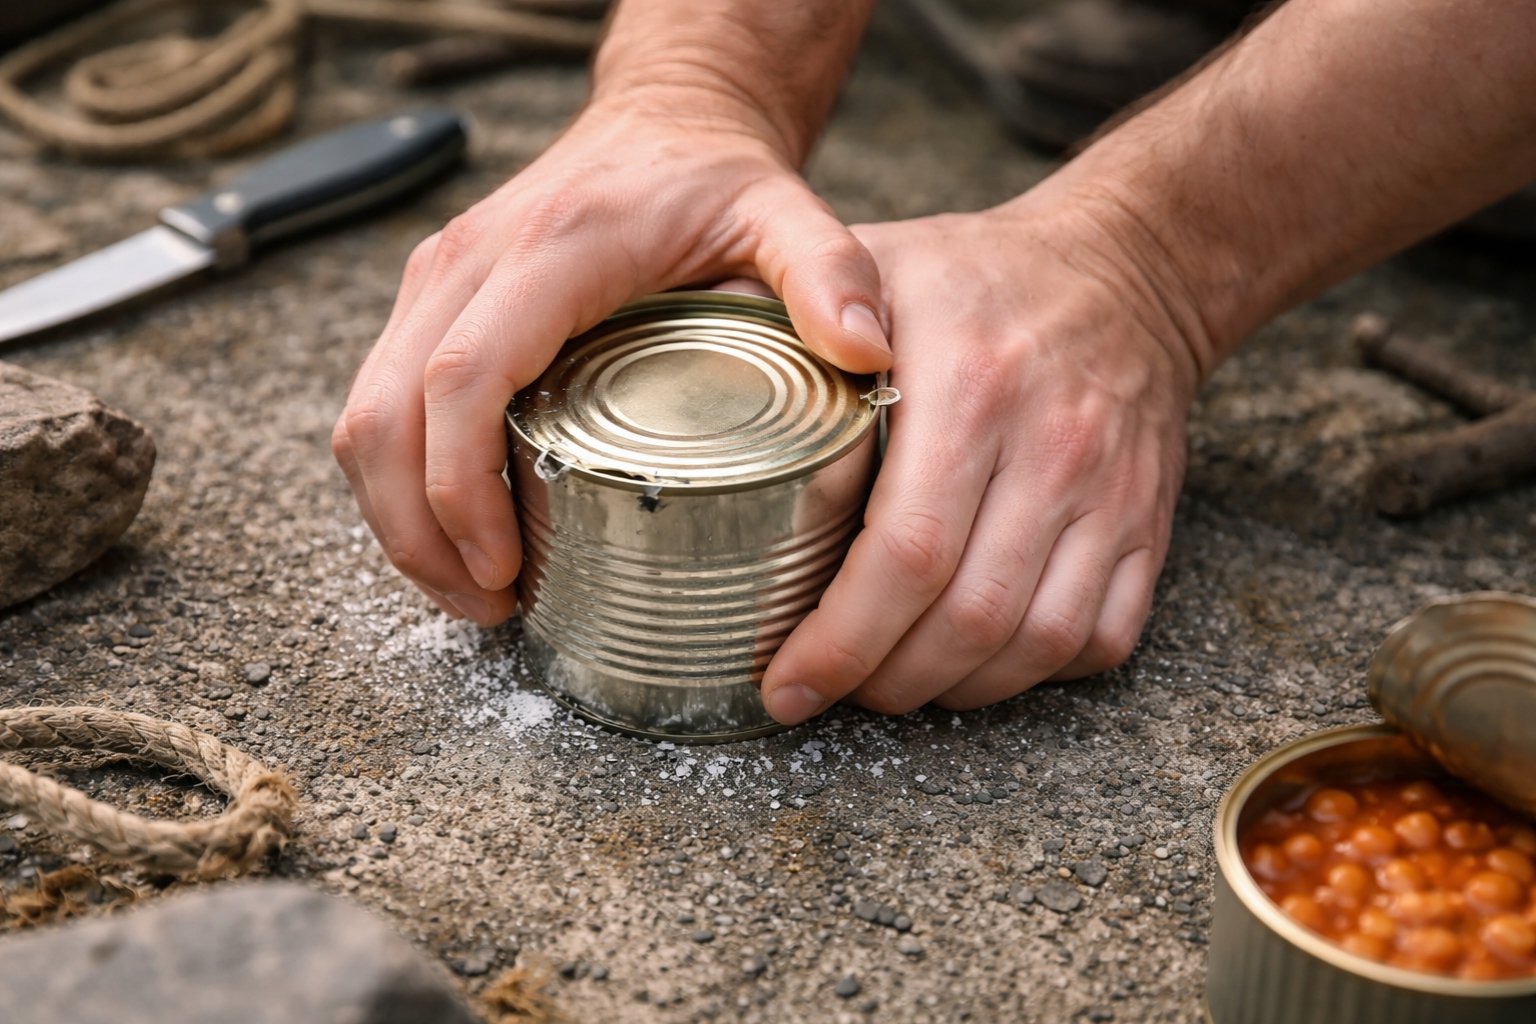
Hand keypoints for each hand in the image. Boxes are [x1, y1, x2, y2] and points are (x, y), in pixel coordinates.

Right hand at [332, 93, 891, 623]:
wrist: (664, 116)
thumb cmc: (716, 175)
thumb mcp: (787, 213)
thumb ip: (831, 274)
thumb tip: (867, 355)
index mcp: (550, 249)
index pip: (464, 378)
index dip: (461, 489)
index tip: (505, 569)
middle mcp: (472, 262)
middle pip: (384, 415)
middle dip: (419, 533)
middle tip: (491, 606)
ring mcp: (438, 279)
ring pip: (364, 415)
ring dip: (399, 519)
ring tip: (474, 589)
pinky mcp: (432, 299)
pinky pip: (379, 400)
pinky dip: (400, 481)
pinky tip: (459, 532)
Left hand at [759, 192, 1201, 721]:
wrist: (1125, 268)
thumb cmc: (975, 276)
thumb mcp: (876, 263)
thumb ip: (791, 317)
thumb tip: (700, 390)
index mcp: (971, 385)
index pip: (905, 550)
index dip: (841, 640)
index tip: (785, 682)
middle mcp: (1053, 445)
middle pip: (968, 616)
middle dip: (885, 680)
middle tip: (829, 689)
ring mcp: (1112, 490)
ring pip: (1038, 641)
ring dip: (956, 689)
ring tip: (893, 682)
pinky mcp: (1149, 521)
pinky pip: (1102, 636)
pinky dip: (1035, 673)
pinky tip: (977, 662)